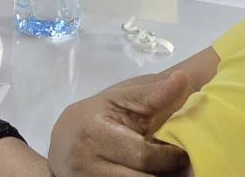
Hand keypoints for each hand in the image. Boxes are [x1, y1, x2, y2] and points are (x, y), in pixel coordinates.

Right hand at [48, 72, 193, 176]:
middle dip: (163, 172)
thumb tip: (182, 78)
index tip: (178, 152)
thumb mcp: (119, 100)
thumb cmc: (97, 116)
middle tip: (171, 163)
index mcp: (94, 132)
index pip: (143, 155)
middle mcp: (86, 161)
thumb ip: (152, 94)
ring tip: (156, 168)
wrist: (62, 144)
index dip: (169, 157)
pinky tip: (141, 172)